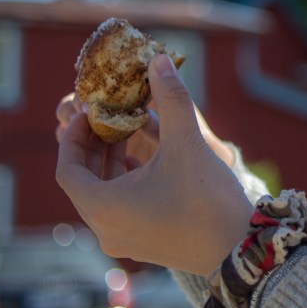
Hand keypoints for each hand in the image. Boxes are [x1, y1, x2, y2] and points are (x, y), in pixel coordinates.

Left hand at [55, 54, 253, 274]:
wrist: (239, 248)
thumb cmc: (208, 200)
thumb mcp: (187, 143)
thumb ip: (170, 99)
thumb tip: (158, 60)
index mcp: (103, 207)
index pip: (66, 168)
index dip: (73, 136)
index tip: (90, 113)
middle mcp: (104, 228)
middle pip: (82, 182)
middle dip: (92, 146)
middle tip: (106, 117)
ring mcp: (122, 240)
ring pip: (101, 195)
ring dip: (109, 163)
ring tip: (126, 133)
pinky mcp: (141, 243)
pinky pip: (117, 208)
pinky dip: (123, 181)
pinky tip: (145, 160)